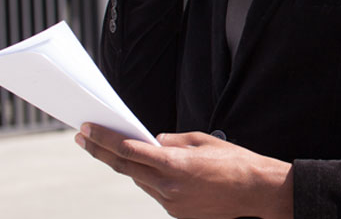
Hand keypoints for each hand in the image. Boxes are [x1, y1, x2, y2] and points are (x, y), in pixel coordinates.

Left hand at [76, 123, 292, 218]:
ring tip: (114, 148)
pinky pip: (155, 191)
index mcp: (173, 164)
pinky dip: (149, 178)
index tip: (86, 129)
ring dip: (127, 164)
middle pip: (124, 167)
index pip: (127, 150)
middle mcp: (167, 187)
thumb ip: (173, 141)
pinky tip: (151, 168)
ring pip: (139, 180)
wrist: (257, 191)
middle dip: (100, 151)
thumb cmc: (235, 161)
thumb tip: (152, 142)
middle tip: (83, 138)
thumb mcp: (203, 141)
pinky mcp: (177, 213)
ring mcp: (170, 203)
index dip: (103, 139)